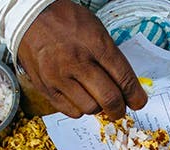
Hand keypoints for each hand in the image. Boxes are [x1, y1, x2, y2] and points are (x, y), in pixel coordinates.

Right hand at [17, 0, 146, 119]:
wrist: (31, 20)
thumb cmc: (66, 23)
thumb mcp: (95, 30)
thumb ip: (110, 56)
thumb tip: (124, 84)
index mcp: (95, 45)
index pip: (123, 77)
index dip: (135, 96)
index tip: (138, 102)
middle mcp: (78, 62)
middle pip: (108, 98)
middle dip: (119, 109)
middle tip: (119, 109)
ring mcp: (60, 77)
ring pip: (90, 108)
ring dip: (97, 107)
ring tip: (95, 99)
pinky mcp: (47, 88)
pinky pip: (70, 111)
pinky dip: (79, 109)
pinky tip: (80, 99)